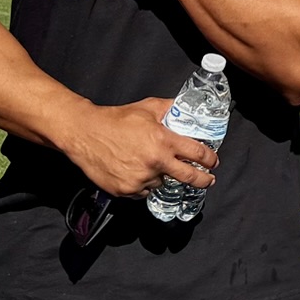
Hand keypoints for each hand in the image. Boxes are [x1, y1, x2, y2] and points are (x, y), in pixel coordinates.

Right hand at [60, 96, 219, 197]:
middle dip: (203, 180)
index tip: (213, 162)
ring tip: (146, 161)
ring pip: (161, 183)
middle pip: (189, 177)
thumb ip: (169, 108)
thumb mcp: (147, 108)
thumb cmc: (115, 119)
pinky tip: (134, 170)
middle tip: (208, 180)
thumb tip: (185, 107)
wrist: (85, 133)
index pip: (197, 153)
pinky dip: (143, 184)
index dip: (210, 159)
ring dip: (160, 175)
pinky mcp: (127, 190)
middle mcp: (155, 162)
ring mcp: (141, 179)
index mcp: (163, 141)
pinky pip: (143, 191)